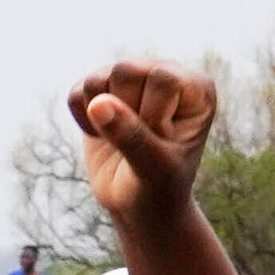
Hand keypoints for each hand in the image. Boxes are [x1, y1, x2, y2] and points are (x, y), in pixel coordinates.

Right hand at [67, 62, 219, 223]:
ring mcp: (133, 78)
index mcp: (196, 87)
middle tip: (138, 141)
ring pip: (98, 79)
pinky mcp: (103, 88)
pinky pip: (77, 91)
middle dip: (124, 113)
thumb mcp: (154, 169)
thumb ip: (132, 137)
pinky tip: (103, 134)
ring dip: (100, 117)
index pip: (161, 78)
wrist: (139, 205)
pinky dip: (82, 119)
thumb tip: (98, 103)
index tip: (160, 142)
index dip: (151, 115)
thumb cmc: (159, 187)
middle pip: (125, 70)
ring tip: (120, 138)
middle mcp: (166, 73)